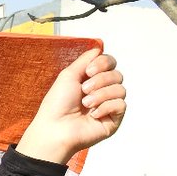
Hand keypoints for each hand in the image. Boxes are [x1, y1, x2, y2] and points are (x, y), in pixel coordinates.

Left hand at [16, 48, 126, 163]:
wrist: (55, 128)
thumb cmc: (57, 104)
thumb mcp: (69, 75)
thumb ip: (86, 60)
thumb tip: (99, 48)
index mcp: (91, 79)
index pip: (110, 63)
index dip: (104, 63)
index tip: (89, 71)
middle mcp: (102, 91)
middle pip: (118, 74)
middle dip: (100, 80)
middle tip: (84, 90)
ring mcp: (109, 105)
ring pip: (121, 89)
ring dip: (101, 95)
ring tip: (85, 104)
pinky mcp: (114, 119)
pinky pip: (121, 104)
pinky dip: (106, 107)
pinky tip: (93, 114)